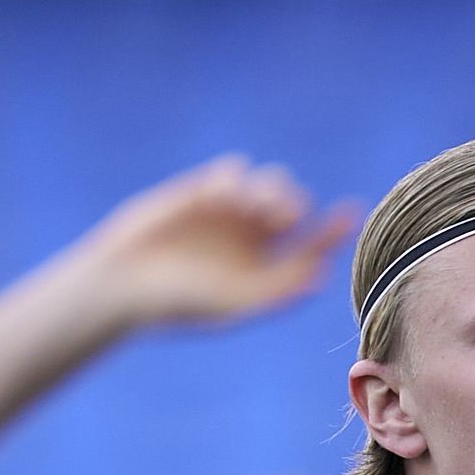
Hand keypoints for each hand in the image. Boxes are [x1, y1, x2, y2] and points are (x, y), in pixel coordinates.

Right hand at [68, 156, 357, 333]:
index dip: (333, 231)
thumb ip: (276, 291)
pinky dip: (237, 180)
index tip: (349, 214)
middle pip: (293, 204)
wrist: (125, 281)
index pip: (311, 247)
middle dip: (291, 202)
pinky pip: (236, 171)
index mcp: (267, 270)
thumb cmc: (179, 303)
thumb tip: (320, 278)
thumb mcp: (232, 303)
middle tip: (280, 215)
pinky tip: (222, 197)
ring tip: (252, 207)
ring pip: (270, 182)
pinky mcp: (202, 192)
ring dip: (269, 188)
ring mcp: (229, 213)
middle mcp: (254, 240)